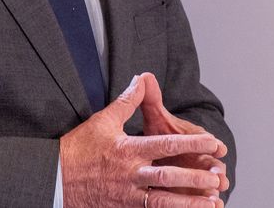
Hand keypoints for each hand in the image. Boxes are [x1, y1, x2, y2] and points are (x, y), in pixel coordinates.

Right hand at [61, 74, 224, 206]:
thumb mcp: (103, 120)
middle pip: (168, 176)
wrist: (55, 178)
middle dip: (194, 179)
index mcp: (128, 149)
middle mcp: (130, 173)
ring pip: (163, 201)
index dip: (191, 143)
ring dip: (188, 204)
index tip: (213, 143)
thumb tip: (142, 79)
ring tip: (212, 204)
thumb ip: (128, 101)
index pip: (165, 144)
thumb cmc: (79, 148)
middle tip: (217, 179)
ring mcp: (127, 195)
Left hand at [139, 73, 229, 204]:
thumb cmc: (161, 135)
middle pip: (208, 165)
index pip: (202, 140)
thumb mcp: (155, 118)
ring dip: (211, 190)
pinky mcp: (190, 193)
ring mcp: (195, 178)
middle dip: (214, 170)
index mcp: (191, 140)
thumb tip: (145, 76)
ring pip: (206, 185)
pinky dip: (203, 204)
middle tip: (219, 175)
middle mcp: (197, 159)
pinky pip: (196, 200)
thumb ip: (151, 100)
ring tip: (214, 197)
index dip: (209, 143)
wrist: (161, 153)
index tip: (216, 145)